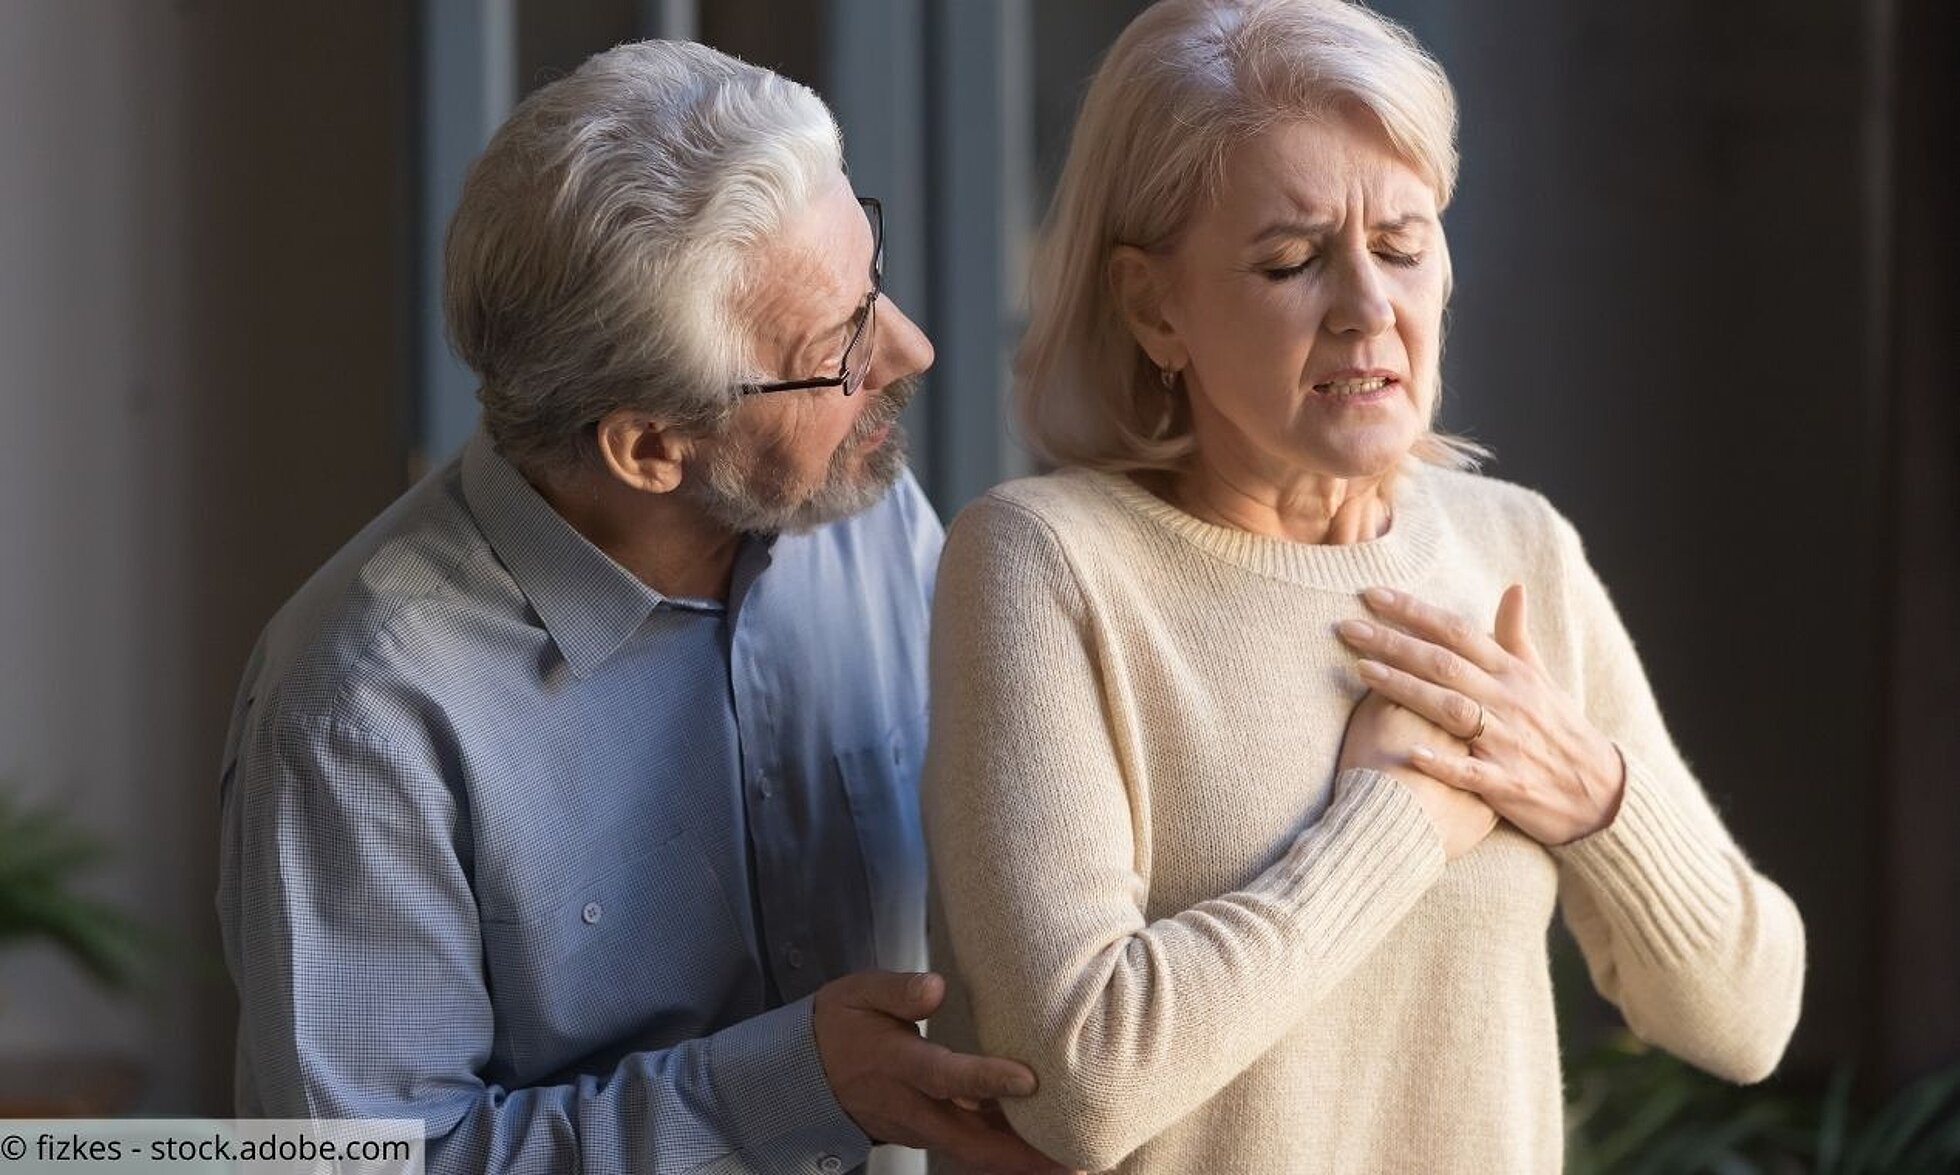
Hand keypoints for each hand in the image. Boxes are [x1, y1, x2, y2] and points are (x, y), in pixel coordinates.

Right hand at [812, 970, 1070, 1173]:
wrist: (805, 1074)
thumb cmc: (842, 1023)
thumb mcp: (858, 993)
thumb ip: (898, 990)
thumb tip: (937, 987)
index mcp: (896, 1065)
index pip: (945, 1077)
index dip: (986, 1080)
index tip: (1029, 1080)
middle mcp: (910, 1107)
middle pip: (970, 1140)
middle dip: (1022, 1155)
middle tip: (1074, 1160)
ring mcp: (917, 1129)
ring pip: (974, 1153)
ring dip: (1021, 1164)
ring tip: (1072, 1165)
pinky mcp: (925, 1136)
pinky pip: (969, 1151)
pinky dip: (1005, 1156)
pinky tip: (1042, 1154)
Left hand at [1336, 584, 1626, 844]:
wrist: (1601, 794)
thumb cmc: (1560, 731)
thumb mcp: (1542, 680)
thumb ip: (1516, 637)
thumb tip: (1512, 586)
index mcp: (1514, 673)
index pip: (1459, 632)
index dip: (1415, 611)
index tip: (1371, 594)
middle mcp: (1510, 701)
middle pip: (1445, 664)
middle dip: (1394, 643)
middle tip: (1347, 627)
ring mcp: (1509, 742)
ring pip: (1452, 709)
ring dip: (1407, 688)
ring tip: (1362, 670)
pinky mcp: (1508, 784)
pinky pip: (1471, 771)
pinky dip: (1442, 762)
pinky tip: (1409, 753)